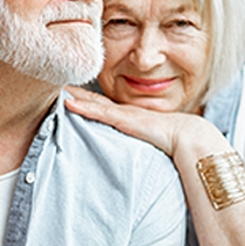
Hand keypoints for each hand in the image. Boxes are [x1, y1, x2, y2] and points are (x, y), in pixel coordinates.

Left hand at [65, 85, 212, 156]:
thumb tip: (133, 160)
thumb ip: (140, 143)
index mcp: (128, 116)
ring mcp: (122, 113)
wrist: (187, 135)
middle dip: (76, 92)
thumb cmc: (173, 140)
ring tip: (57, 88)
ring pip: (92, 102)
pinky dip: (82, 106)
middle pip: (93, 99)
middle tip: (57, 85)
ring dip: (74, 96)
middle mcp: (123, 111)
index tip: (69, 93)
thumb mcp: (151, 140)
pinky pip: (98, 111)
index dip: (85, 98)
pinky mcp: (123, 119)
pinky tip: (68, 102)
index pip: (102, 105)